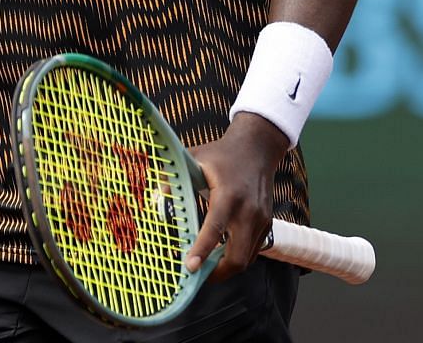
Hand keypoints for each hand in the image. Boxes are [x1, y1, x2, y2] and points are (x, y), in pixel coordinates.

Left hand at [184, 113, 290, 281]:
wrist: (256, 148)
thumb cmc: (222, 155)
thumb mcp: (194, 159)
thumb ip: (174, 179)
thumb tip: (155, 198)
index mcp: (227, 194)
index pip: (215, 228)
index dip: (202, 250)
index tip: (190, 267)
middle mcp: (248, 210)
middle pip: (237, 256)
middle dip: (217, 273)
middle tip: (198, 274)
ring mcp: (261, 219)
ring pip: (247, 259)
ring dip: (227, 267)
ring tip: (208, 266)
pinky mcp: (267, 223)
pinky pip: (254, 250)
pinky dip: (238, 257)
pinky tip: (223, 253)